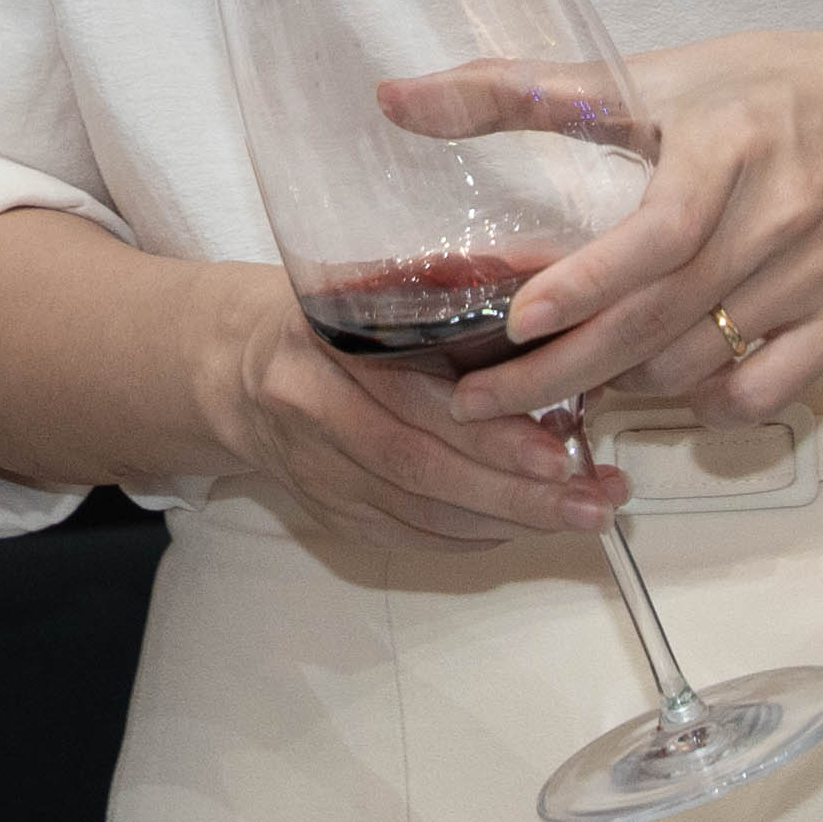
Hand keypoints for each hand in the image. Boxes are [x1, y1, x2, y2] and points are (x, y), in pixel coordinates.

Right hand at [179, 263, 626, 554]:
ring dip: (507, 522)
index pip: (411, 406)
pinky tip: (523, 526)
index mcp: (322, 343)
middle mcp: (310, 413)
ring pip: (418, 515)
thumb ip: (449, 298)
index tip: (560, 453)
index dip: (487, 437)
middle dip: (514, 494)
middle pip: (420, 471)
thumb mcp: (377, 284)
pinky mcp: (328, 513)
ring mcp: (316, 474)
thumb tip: (556, 314)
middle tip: (592, 503)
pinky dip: (472, 536)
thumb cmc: (329, 313)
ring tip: (580, 516)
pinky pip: (409, 537)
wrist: (231, 366)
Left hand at [437, 27, 822, 427]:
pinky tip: (666, 386)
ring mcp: (822, 274)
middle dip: (565, 367)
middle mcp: (781, 214)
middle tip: (479, 400)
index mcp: (731, 143)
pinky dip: (707, 403)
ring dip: (625, 383)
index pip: (660, 232)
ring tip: (560, 384)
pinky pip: (767, 390)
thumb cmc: (769, 87)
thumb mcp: (655, 73)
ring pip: (704, 360)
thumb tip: (397, 98)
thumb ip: (522, 90)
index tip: (518, 318)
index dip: (589, 283)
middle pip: (664, 314)